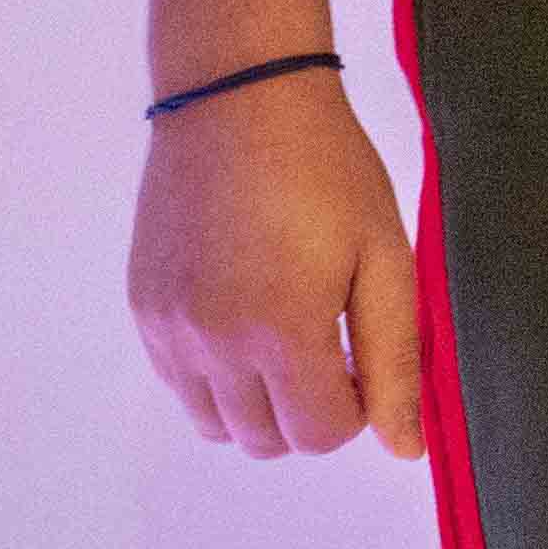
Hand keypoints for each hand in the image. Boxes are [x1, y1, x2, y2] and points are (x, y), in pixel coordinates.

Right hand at [127, 69, 423, 459]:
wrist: (239, 98)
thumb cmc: (328, 169)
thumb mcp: (383, 256)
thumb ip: (393, 360)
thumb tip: (404, 451)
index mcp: (280, 332)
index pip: (321, 435)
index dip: (356, 404)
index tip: (361, 351)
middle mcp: (212, 344)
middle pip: (267, 441)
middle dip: (309, 408)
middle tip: (330, 337)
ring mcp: (169, 330)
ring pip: (218, 424)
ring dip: (259, 401)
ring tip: (287, 328)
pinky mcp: (143, 309)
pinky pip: (180, 384)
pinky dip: (216, 376)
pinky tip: (245, 311)